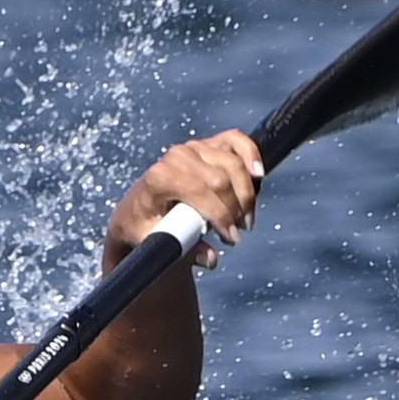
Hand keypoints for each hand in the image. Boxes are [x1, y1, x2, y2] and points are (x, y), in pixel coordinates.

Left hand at [108, 129, 264, 269]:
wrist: (140, 208)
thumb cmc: (144, 225)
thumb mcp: (153, 242)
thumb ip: (180, 248)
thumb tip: (211, 258)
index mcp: (159, 177)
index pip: (199, 190)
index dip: (220, 215)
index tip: (231, 238)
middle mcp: (177, 156)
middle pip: (221, 180)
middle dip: (235, 210)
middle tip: (237, 234)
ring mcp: (194, 147)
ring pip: (233, 165)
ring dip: (247, 195)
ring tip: (244, 220)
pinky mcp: (209, 144)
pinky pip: (236, 141)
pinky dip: (251, 154)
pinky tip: (258, 174)